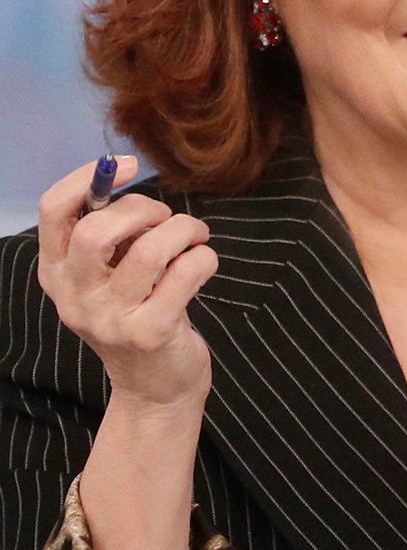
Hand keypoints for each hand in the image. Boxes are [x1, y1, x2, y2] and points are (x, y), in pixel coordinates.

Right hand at [37, 156, 217, 411]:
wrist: (156, 388)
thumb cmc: (139, 312)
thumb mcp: (109, 276)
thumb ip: (112, 234)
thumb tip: (124, 176)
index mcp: (57, 273)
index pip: (54, 210)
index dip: (89, 178)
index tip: (128, 167)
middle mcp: (75, 297)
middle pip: (97, 230)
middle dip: (144, 209)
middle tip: (168, 219)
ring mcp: (111, 319)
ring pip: (148, 250)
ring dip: (184, 230)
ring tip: (195, 237)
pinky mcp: (151, 333)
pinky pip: (185, 273)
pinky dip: (204, 256)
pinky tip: (204, 262)